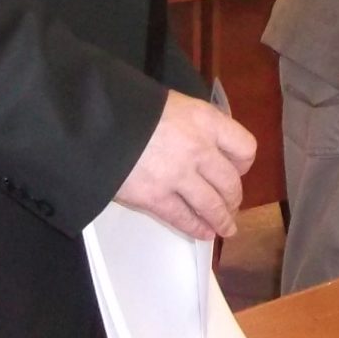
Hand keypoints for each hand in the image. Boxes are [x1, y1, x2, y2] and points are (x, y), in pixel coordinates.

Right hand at [114, 91, 257, 240]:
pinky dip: (197, 229)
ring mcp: (179, 176)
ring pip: (212, 205)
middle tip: (231, 205)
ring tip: (226, 228)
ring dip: (222, 220)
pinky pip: (184, 218)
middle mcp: (199, 148)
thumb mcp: (172, 104)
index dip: (243, 163)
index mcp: (205, 120)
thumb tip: (205, 144)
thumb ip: (194, 124)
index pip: (244, 147)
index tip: (238, 170)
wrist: (94, 121)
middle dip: (233, 197)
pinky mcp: (155, 198)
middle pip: (230, 182)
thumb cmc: (131, 107)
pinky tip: (203, 233)